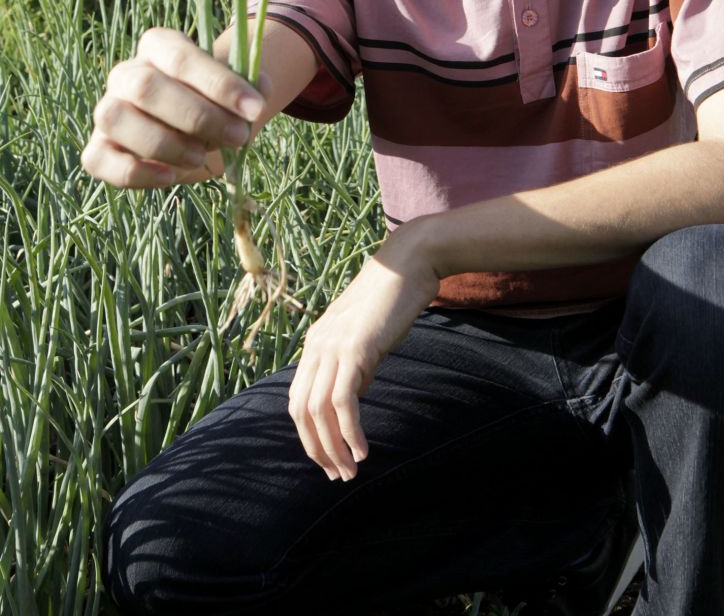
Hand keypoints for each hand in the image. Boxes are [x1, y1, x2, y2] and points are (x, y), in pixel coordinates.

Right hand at [82, 27, 267, 188]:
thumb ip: (251, 86)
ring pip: (116, 119)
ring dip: (165, 143)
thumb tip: (259, 88)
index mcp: (159, 47)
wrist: (197, 132)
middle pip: (146, 87)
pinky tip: (170, 176)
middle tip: (237, 136)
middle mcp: (126, 74)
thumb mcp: (238, 92)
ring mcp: (107, 111)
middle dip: (197, 116)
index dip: (219, 84)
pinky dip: (135, 172)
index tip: (255, 109)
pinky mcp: (97, 149)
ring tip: (201, 157)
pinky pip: (99, 159)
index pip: (181, 58)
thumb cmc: (216, 105)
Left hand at [288, 226, 439, 481]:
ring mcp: (333, 346)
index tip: (329, 460)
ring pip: (319, 411)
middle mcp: (316, 346)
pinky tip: (364, 450)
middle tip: (338, 476)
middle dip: (317, 450)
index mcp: (315, 344)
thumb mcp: (366, 337)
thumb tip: (352, 399)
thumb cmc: (392, 300)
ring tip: (351, 471)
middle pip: (301, 411)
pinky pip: (344, 401)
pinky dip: (350, 431)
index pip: (298, 401)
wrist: (408, 265)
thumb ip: (354, 365)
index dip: (309, 436)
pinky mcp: (356, 348)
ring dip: (333, 448)